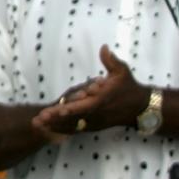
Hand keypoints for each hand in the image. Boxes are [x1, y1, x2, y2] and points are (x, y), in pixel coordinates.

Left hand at [32, 45, 149, 134]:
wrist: (141, 108)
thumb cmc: (129, 87)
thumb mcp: (122, 72)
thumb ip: (111, 61)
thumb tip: (104, 48)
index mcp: (102, 99)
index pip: (85, 105)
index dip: (72, 108)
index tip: (58, 109)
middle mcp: (97, 113)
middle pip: (74, 117)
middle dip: (55, 118)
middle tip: (38, 119)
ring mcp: (96, 121)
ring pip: (73, 126)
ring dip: (55, 126)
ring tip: (37, 125)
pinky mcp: (95, 126)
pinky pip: (77, 130)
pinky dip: (63, 130)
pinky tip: (48, 130)